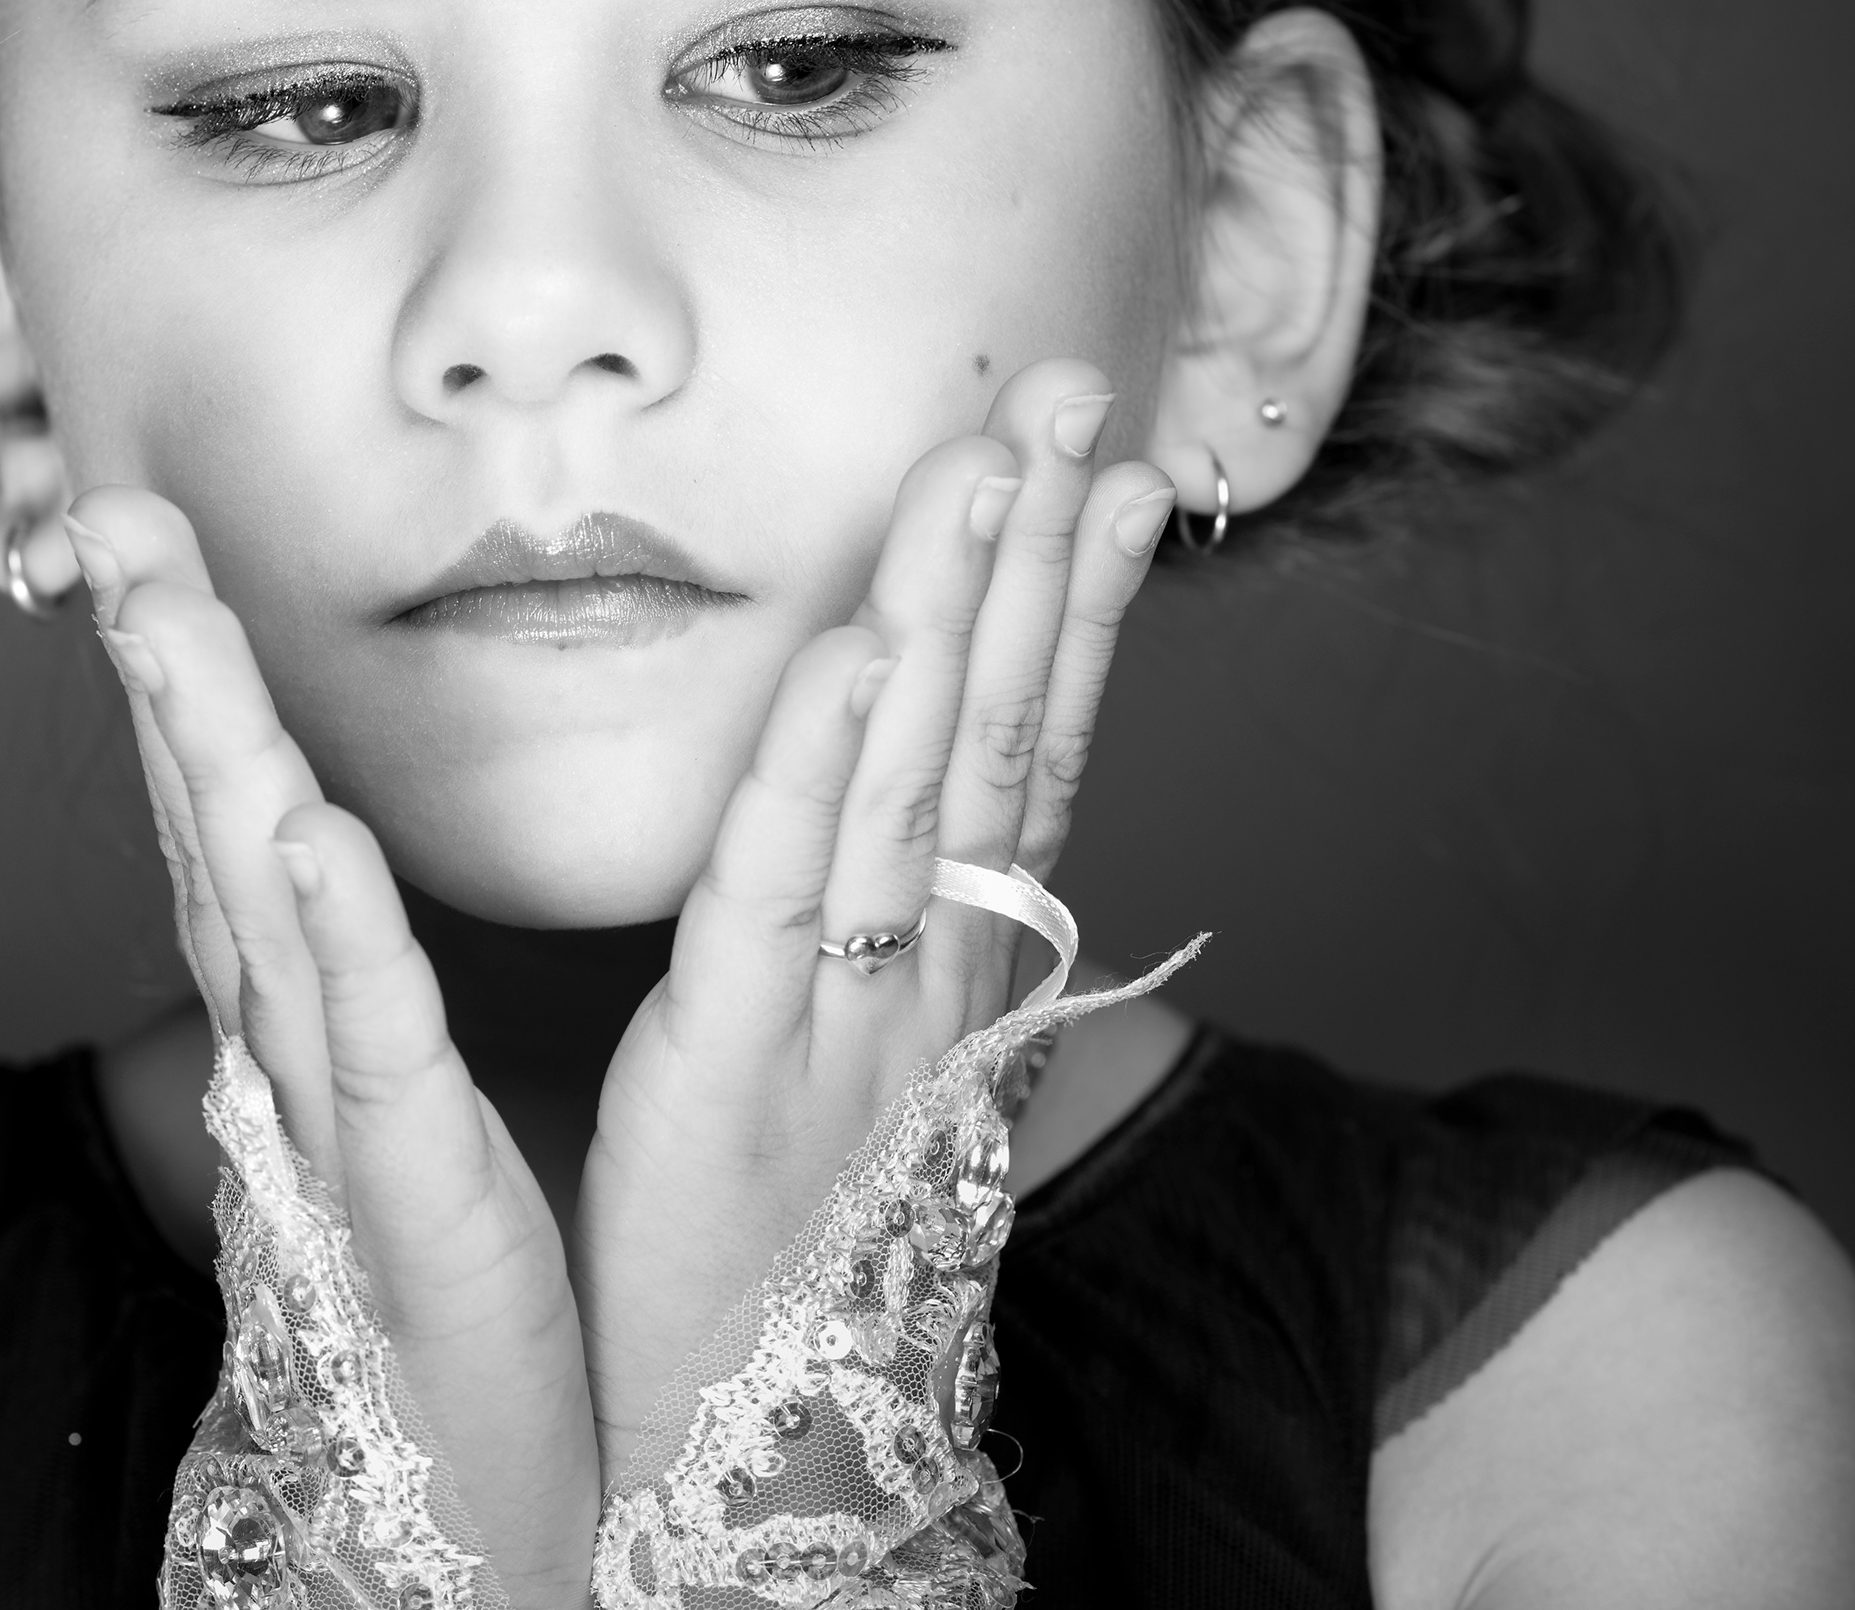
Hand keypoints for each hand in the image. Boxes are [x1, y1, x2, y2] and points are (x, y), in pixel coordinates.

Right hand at [63, 489, 601, 1608]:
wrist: (473, 1512)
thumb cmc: (456, 1303)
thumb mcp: (394, 1110)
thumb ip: (349, 980)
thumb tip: (307, 852)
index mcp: (305, 1019)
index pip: (224, 812)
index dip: (177, 667)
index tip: (139, 522)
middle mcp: (287, 1052)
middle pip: (205, 826)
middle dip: (158, 665)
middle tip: (108, 514)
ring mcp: (329, 1118)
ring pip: (255, 904)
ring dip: (206, 751)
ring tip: (164, 614)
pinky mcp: (410, 1189)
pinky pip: (369, 1043)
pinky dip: (334, 935)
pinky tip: (304, 830)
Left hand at [574, 358, 1177, 1469]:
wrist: (761, 1463)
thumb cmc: (791, 1258)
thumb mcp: (867, 1078)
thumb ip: (895, 948)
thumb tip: (935, 838)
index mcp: (947, 975)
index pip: (1030, 753)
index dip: (1079, 605)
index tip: (1123, 467)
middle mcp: (924, 977)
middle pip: (996, 730)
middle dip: (1042, 550)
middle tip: (1087, 390)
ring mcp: (842, 1014)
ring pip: (909, 780)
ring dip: (958, 603)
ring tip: (994, 455)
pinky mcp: (732, 1062)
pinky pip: (780, 891)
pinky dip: (822, 760)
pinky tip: (863, 640)